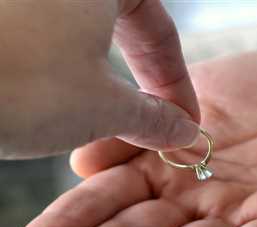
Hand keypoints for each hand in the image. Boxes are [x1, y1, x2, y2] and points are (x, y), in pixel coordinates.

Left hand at [0, 0, 198, 158]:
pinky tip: (44, 93)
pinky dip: (54, 63)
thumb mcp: (101, 107)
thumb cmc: (12, 81)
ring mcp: (27, 0)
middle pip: (122, 20)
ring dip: (98, 70)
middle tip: (152, 115)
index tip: (185, 119)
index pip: (159, 26)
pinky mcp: (4, 18)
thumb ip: (152, 117)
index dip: (177, 80)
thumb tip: (181, 130)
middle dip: (142, 72)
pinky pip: (38, 30)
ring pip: (78, 26)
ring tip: (98, 111)